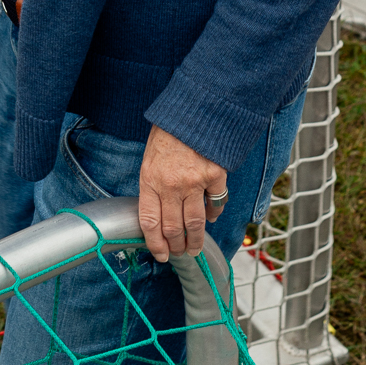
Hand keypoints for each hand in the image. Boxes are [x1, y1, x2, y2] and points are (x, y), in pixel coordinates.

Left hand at [138, 126, 226, 262]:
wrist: (192, 109)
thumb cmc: (168, 132)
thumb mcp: (149, 158)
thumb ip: (153, 185)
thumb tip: (159, 213)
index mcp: (150, 179)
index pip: (150, 222)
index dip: (155, 244)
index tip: (161, 255)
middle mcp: (171, 185)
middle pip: (173, 228)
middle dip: (176, 246)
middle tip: (180, 253)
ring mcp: (194, 181)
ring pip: (195, 223)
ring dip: (195, 240)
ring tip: (195, 248)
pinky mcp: (215, 175)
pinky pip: (216, 203)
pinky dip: (214, 213)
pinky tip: (211, 217)